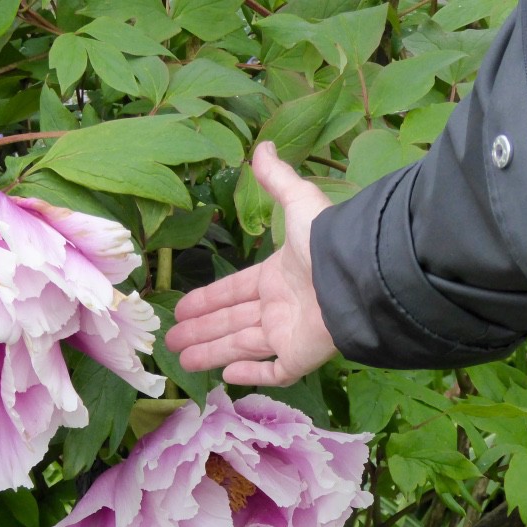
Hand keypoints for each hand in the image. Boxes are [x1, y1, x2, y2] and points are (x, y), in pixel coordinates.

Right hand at [166, 142, 336, 386]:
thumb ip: (278, 180)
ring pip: (240, 347)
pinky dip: (250, 376)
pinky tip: (225, 378)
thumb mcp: (298, 202)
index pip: (234, 291)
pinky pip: (273, 372)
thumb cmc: (324, 243)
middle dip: (200, 331)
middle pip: (230, 323)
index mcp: (276, 277)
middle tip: (171, 340)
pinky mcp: (299, 358)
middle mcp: (279, 308)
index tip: (182, 309)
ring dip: (210, 353)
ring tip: (180, 360)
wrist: (355, 277)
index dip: (207, 300)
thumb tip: (262, 147)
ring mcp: (289, 335)